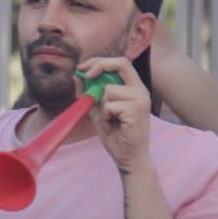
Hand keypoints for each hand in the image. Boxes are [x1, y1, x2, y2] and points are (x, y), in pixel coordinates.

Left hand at [80, 57, 150, 172]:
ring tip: (109, 121)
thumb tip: (76, 75)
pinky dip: (104, 117)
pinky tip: (112, 127)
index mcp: (134, 88)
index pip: (121, 63)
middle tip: (85, 75)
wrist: (127, 157)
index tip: (83, 68)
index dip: (101, 61)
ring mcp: (141, 100)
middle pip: (120, 64)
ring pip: (108, 90)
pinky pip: (109, 106)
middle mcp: (141, 91)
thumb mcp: (98, 110)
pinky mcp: (137, 110)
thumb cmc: (115, 134)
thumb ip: (89, 93)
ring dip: (101, 107)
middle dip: (98, 66)